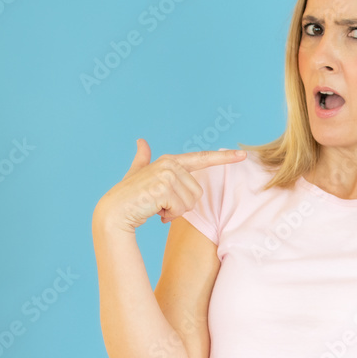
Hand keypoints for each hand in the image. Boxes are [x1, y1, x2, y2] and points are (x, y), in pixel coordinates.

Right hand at [94, 138, 246, 232]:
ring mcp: (166, 174)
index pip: (202, 158)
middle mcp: (170, 164)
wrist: (113, 214)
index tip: (243, 155)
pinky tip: (153, 211)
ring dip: (175, 212)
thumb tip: (141, 141)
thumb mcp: (138, 175)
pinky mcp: (163, 187)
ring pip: (191, 202)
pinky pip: (181, 208)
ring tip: (156, 207)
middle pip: (198, 192)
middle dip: (182, 206)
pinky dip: (169, 215)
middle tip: (161, 206)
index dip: (224, 158)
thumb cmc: (128, 198)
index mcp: (170, 161)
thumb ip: (142, 159)